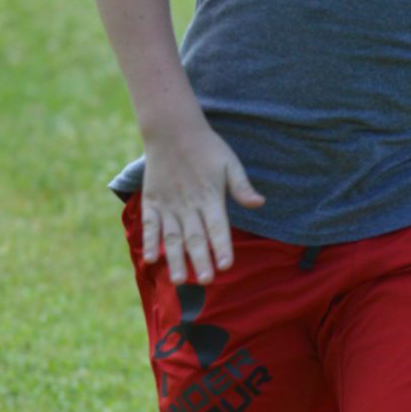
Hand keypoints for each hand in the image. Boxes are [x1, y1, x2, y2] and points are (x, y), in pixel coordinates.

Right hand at [141, 118, 263, 284]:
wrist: (172, 130)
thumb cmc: (207, 147)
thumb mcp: (230, 163)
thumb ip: (242, 186)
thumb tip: (260, 203)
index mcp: (211, 197)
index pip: (218, 227)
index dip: (222, 246)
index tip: (226, 265)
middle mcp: (189, 205)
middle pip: (196, 237)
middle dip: (201, 260)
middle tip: (206, 281)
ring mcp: (169, 204)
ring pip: (173, 237)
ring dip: (176, 259)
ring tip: (180, 279)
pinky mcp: (153, 202)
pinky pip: (151, 225)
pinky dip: (150, 241)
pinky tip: (152, 258)